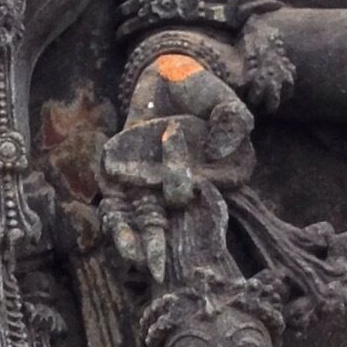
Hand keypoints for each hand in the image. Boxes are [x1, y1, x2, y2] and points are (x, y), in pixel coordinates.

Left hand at [99, 64, 253, 280]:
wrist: (165, 78)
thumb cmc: (202, 92)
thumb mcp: (225, 102)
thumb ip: (231, 121)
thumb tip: (218, 151)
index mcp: (214, 178)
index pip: (208, 200)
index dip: (201, 213)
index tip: (190, 207)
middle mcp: (183, 189)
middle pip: (174, 222)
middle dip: (165, 245)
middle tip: (160, 267)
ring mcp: (152, 187)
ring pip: (145, 221)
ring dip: (138, 241)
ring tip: (134, 259)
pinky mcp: (125, 178)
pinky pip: (119, 205)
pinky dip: (117, 220)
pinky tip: (115, 233)